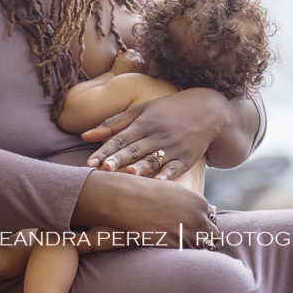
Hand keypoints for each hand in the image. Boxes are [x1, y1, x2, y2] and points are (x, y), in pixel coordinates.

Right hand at [72, 170, 218, 247]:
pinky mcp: (175, 245)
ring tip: (177, 248)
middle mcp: (199, 218)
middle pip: (212, 238)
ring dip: (191, 250)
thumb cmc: (146, 193)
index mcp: (200, 204)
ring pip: (199, 249)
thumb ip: (190, 204)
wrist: (127, 198)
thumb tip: (201, 213)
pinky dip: (179, 256)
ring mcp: (188, 233)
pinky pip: (184, 255)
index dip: (203, 230)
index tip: (193, 234)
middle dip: (203, 241)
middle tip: (189, 245)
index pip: (212, 223)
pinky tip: (168, 251)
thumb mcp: (174, 193)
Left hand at [82, 88, 228, 180]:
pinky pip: (175, 168)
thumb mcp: (142, 110)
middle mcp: (157, 135)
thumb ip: (113, 123)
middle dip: (119, 159)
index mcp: (144, 123)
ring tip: (129, 175)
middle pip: (134, 150)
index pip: (120, 139)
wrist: (208, 110)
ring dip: (141, 167)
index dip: (105, 150)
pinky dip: (168, 175)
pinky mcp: (187, 158)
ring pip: (154, 159)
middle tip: (103, 169)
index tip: (90, 163)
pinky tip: (160, 182)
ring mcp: (173, 147)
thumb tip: (85, 135)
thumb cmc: (168, 110)